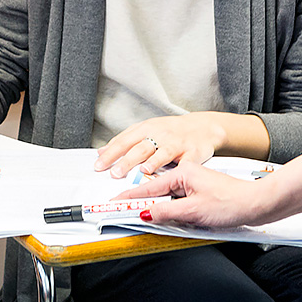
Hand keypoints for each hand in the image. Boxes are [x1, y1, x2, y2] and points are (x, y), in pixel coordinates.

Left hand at [94, 113, 228, 178]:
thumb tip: (102, 151)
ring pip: (162, 153)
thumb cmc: (171, 130)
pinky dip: (178, 168)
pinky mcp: (192, 152)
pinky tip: (172, 174)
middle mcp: (160, 135)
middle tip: (114, 173)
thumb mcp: (146, 129)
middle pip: (140, 148)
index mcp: (146, 129)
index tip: (98, 165)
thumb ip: (125, 140)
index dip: (110, 154)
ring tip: (141, 171)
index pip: (124, 141)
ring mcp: (176, 143)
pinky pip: (185, 161)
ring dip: (152, 162)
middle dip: (126, 161)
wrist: (203, 126)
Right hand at [116, 161, 276, 229]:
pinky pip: (178, 202)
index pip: (148, 188)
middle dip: (142, 205)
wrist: (257, 204)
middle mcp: (186, 175)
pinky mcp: (200, 193)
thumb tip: (145, 214)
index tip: (114, 204)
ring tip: (147, 221)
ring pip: (167, 199)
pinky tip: (171, 220)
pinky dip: (172, 211)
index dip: (130, 198)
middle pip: (156, 193)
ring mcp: (193, 184)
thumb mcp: (194, 211)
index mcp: (182, 173)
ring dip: (159, 210)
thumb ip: (166, 212)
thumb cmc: (231, 203)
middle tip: (124, 215)